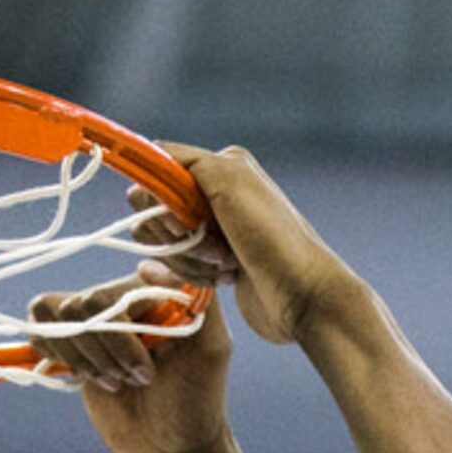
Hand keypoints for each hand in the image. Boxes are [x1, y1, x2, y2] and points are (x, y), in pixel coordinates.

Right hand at [28, 271, 235, 452]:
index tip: (150, 369)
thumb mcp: (211, 348)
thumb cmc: (197, 400)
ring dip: (85, 358)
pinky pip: (41, 329)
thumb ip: (196, 299)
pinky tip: (87, 377)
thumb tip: (144, 264)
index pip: (113, 289)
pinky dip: (58, 355)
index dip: (122, 335)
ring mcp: (95, 320)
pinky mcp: (72, 344)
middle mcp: (123, 297)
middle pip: (81, 306)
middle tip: (138, 380)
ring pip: (56, 315)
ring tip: (116, 382)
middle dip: (107, 352)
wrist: (171, 448)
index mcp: (155, 289)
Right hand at [131, 143, 362, 345]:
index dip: (157, 198)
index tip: (182, 223)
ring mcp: (213, 230)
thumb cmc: (274, 240)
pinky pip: (176, 265)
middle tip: (214, 245)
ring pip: (163, 241)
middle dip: (175, 233)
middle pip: (154, 209)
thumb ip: (185, 161)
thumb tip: (148, 154)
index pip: (159, 168)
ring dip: (188, 258)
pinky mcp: (212, 263)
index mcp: (222, 165)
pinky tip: (224, 277)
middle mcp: (216, 193)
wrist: (303, 297)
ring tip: (225, 263)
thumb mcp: (229, 183)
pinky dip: (194, 274)